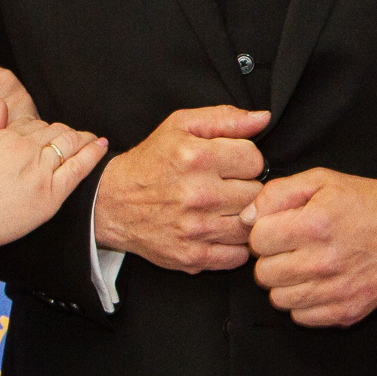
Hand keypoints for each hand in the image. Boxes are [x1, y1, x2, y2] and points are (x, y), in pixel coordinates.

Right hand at [0, 96, 105, 250]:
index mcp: (6, 136)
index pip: (33, 125)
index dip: (43, 128)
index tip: (48, 131)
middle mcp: (26, 148)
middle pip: (54, 132)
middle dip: (65, 132)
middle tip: (76, 136)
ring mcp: (40, 170)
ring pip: (69, 144)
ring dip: (83, 139)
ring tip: (94, 139)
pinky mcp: (50, 194)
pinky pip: (79, 167)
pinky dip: (93, 154)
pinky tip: (101, 146)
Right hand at [92, 105, 269, 271]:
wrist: (113, 203)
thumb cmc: (151, 162)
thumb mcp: (181, 126)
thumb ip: (225, 118)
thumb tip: (263, 118)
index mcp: (197, 157)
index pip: (255, 160)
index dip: (246, 160)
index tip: (233, 164)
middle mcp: (198, 194)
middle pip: (256, 194)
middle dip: (246, 188)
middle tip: (229, 187)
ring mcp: (196, 229)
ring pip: (251, 225)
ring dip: (243, 217)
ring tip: (226, 208)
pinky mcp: (193, 257)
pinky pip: (238, 255)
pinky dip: (235, 245)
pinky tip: (220, 230)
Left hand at [243, 170, 376, 327]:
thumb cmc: (363, 203)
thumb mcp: (321, 180)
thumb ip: (277, 193)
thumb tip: (247, 218)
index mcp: (315, 225)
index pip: (258, 240)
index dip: (265, 231)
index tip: (279, 228)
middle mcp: (324, 262)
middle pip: (263, 273)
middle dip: (272, 258)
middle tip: (291, 247)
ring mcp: (335, 291)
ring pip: (278, 298)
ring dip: (285, 282)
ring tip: (304, 264)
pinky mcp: (345, 311)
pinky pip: (301, 317)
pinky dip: (303, 302)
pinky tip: (317, 283)